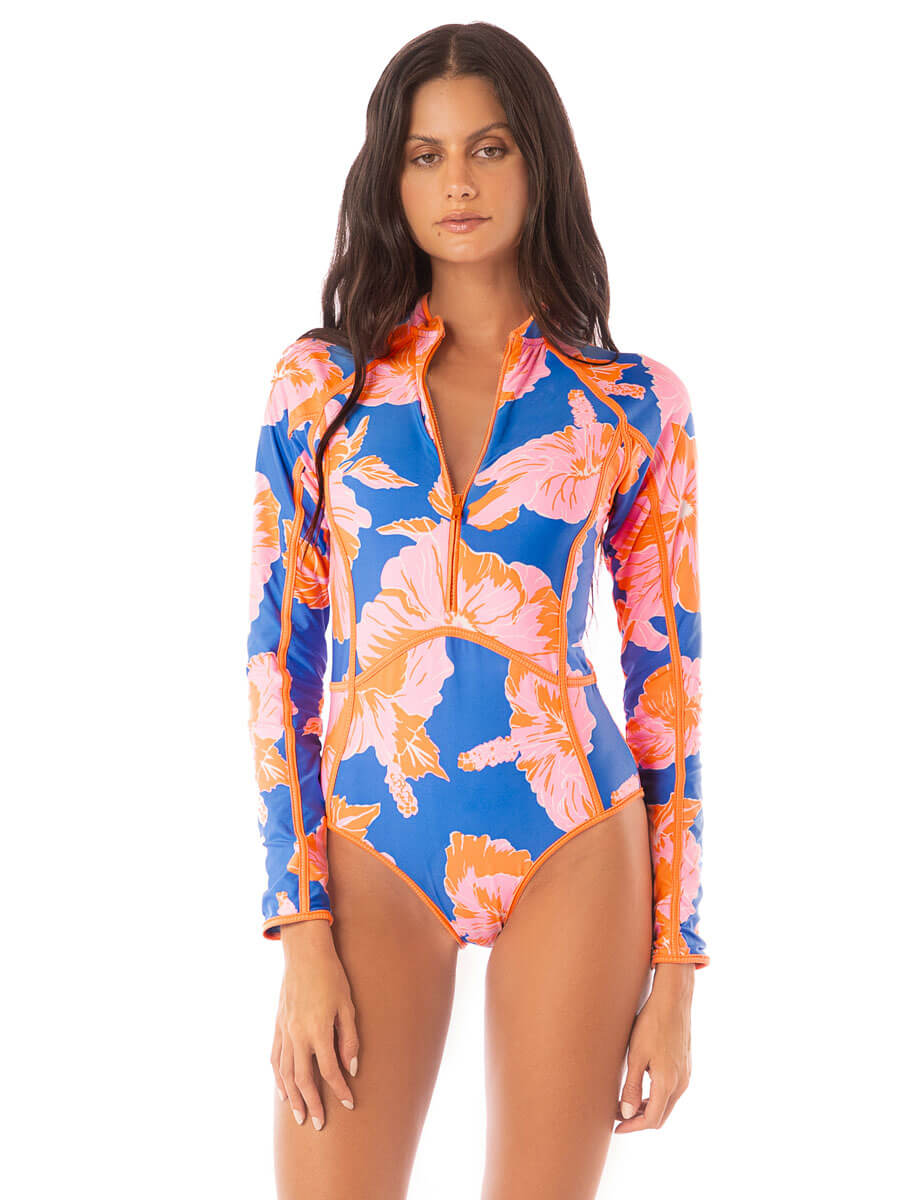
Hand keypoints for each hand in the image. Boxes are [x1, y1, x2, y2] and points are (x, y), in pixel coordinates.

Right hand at [271, 919, 359, 1130]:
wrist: (304, 954)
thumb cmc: (332, 977)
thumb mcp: (348, 1006)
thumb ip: (349, 1038)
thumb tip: (351, 1068)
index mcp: (318, 1031)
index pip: (329, 1071)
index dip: (339, 1090)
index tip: (348, 1104)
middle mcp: (297, 1036)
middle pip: (303, 1080)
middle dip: (312, 1104)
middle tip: (319, 1124)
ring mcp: (284, 1031)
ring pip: (285, 1074)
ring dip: (292, 1097)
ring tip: (299, 1116)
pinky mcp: (277, 1025)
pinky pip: (275, 1059)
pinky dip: (278, 1078)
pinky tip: (282, 1090)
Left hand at [615, 964, 693, 1131]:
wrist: (673, 1001)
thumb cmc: (652, 1024)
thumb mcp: (636, 1056)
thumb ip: (631, 1087)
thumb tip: (627, 1114)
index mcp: (668, 1083)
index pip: (651, 1119)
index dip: (633, 1126)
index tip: (616, 1127)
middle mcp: (681, 1083)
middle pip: (660, 1116)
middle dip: (639, 1120)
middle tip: (617, 1115)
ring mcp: (686, 1075)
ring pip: (666, 1104)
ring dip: (647, 1108)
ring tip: (625, 1102)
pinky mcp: (686, 1067)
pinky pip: (671, 1092)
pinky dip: (656, 1096)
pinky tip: (641, 1087)